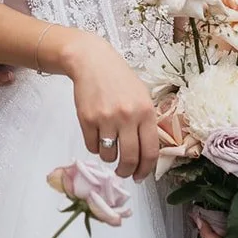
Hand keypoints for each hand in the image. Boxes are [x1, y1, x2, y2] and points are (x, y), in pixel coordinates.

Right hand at [57, 32, 157, 181]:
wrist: (92, 62)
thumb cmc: (119, 79)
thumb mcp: (142, 96)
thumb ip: (146, 122)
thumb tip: (145, 153)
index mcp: (146, 112)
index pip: (149, 151)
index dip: (145, 169)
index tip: (140, 176)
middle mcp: (127, 117)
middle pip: (129, 158)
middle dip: (126, 171)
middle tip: (123, 173)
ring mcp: (106, 118)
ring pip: (108, 155)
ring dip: (109, 158)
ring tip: (109, 147)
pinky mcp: (87, 119)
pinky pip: (92, 147)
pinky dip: (95, 147)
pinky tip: (97, 135)